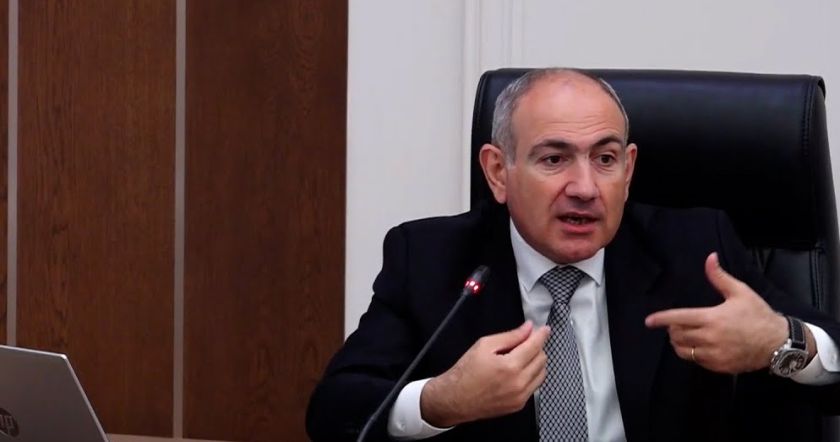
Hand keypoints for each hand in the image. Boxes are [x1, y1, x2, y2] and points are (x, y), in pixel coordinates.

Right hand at [420, 321, 548, 426]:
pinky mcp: (518, 405)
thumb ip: (510, 336)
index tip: (545, 329)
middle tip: (526, 342)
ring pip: (541, 374)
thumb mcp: (484, 345)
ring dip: (536, 362)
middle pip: (541, 360)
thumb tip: (527, 328)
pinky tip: (518, 371)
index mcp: (510, 366)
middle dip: (537, 347)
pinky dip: (531, 376)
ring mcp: (520, 397)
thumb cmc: (466, 371)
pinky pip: (534, 386)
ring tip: (521, 356)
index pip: (535, 346)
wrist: (455, 399)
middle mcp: (518, 383)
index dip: (541, 335)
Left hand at [645, 252, 788, 373]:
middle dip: (672, 329)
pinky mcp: (719, 366)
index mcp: (712, 318)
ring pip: (683, 351)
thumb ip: (719, 277)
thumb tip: (710, 257)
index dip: (661, 319)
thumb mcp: (740, 292)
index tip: (649, 321)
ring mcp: (714, 355)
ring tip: (684, 335)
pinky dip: (692, 353)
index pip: (678, 318)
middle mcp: (710, 338)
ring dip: (679, 342)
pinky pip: (696, 361)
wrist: (778, 343)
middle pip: (677, 335)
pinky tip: (698, 346)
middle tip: (677, 324)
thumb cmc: (758, 315)